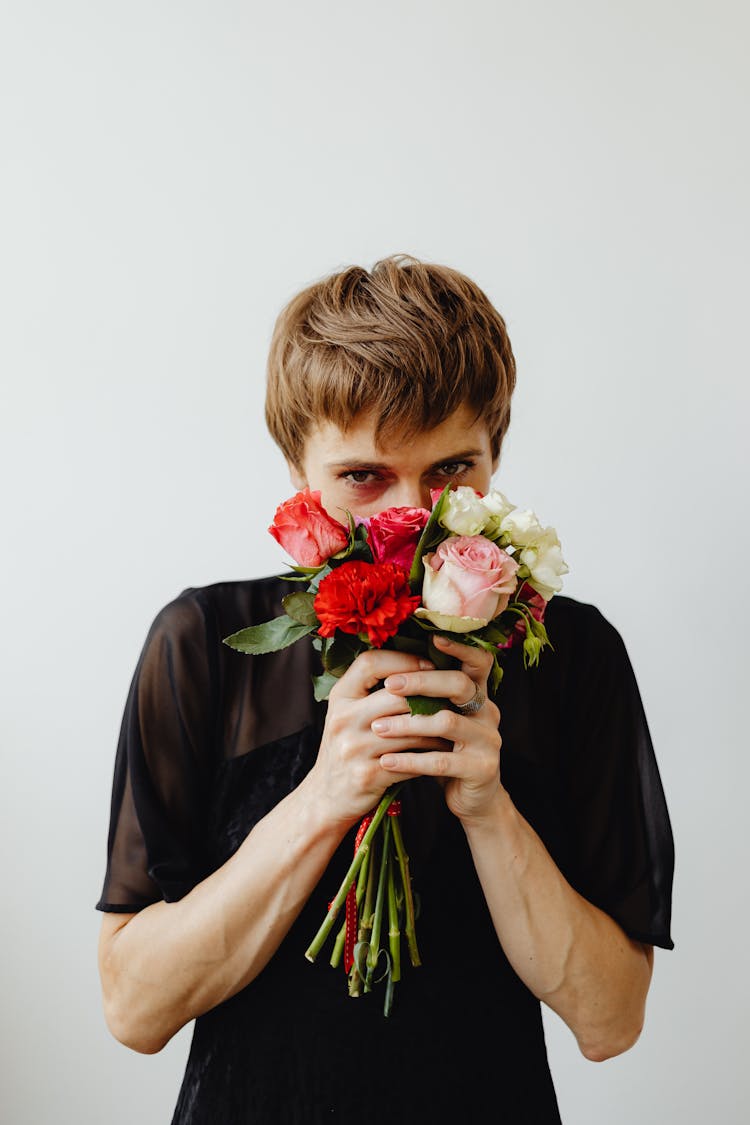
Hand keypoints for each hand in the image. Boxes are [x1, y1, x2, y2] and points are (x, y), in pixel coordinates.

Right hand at [305, 648, 452, 829]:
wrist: (326, 797)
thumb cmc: (347, 748)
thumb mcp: (349, 713)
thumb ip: (373, 691)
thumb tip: (419, 666)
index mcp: (339, 697)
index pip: (370, 662)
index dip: (403, 660)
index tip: (428, 665)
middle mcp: (343, 719)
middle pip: (396, 694)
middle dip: (430, 694)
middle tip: (453, 694)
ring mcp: (354, 748)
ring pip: (410, 729)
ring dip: (438, 726)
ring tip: (456, 721)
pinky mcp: (368, 775)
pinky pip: (411, 759)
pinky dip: (432, 754)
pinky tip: (445, 750)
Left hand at [370, 635, 502, 823]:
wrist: (472, 799)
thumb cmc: (446, 752)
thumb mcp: (439, 720)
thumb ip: (426, 696)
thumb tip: (387, 666)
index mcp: (478, 694)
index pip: (477, 661)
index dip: (460, 648)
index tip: (433, 639)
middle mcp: (488, 712)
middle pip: (458, 685)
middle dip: (421, 682)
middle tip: (389, 686)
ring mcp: (489, 740)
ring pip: (446, 722)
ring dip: (407, 723)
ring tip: (377, 728)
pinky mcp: (482, 769)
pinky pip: (441, 761)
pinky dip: (410, 759)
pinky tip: (386, 760)